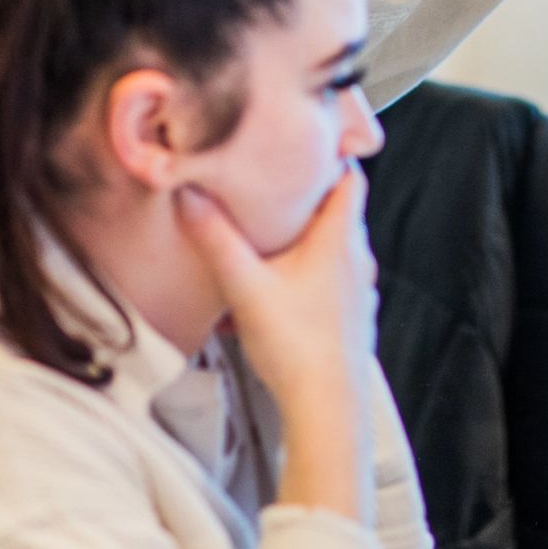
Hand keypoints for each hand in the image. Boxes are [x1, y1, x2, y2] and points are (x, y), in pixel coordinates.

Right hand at [174, 172, 375, 520]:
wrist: (329, 409)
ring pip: (333, 248)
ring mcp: (359, 291)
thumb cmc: (297, 346)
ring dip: (305, 238)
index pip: (351, 176)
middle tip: (273, 182)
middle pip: (338, 211)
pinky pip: (330, 281)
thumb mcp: (246, 286)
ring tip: (270, 234)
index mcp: (340, 240)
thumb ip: (215, 239)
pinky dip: (307, 274)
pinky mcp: (352, 318)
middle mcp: (357, 260)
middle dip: (306, 196)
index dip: (332, 153)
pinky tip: (278, 289)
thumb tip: (189, 194)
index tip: (305, 139)